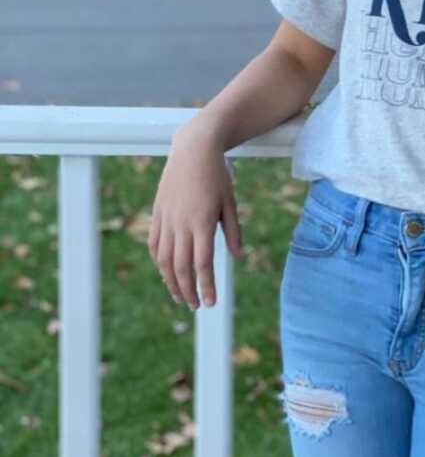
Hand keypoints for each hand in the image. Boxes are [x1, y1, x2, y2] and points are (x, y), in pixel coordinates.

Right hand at [148, 126, 243, 309]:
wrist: (193, 149)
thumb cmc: (217, 175)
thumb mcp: (230, 202)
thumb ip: (233, 231)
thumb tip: (238, 257)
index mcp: (202, 222)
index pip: (203, 263)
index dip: (206, 286)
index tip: (210, 303)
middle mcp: (181, 224)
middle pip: (181, 267)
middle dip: (188, 290)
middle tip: (195, 306)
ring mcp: (166, 219)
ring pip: (164, 259)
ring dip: (171, 281)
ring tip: (179, 296)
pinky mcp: (157, 213)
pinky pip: (155, 244)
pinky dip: (159, 262)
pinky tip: (166, 273)